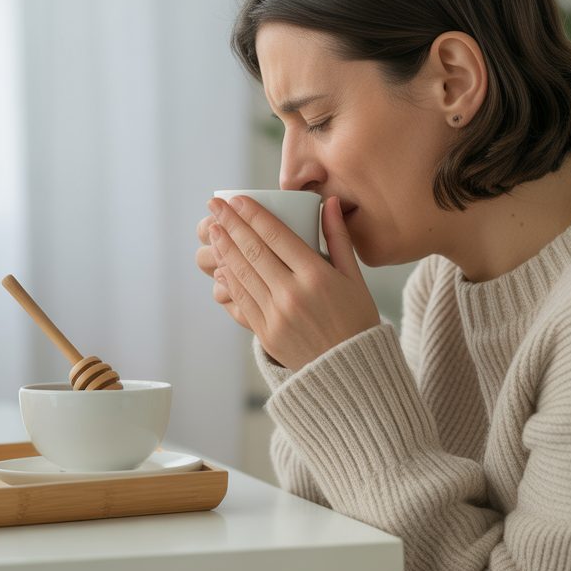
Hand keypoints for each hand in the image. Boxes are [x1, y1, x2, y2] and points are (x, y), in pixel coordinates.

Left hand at [206, 194, 379, 370]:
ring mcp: (276, 315)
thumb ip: (339, 238)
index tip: (237, 199)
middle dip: (231, 224)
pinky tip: (221, 263)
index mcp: (316, 276)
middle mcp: (292, 294)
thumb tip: (332, 202)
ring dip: (225, 248)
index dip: (253, 215)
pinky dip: (229, 279)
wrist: (349, 372)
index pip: (276, 236)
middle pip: (253, 251)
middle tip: (214, 205)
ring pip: (242, 274)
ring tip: (213, 229)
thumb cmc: (356, 319)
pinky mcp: (265, 333)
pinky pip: (242, 299)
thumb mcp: (354, 277)